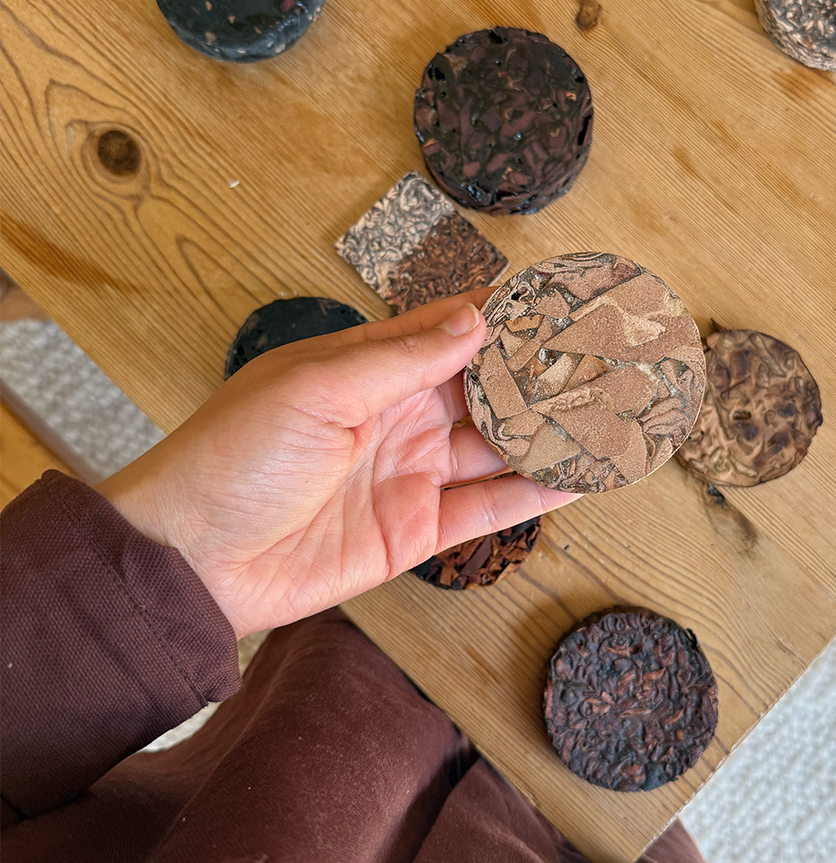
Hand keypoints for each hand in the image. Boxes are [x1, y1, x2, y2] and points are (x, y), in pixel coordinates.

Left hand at [98, 291, 577, 636]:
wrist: (194, 560)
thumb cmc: (232, 459)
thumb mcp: (314, 389)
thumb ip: (401, 358)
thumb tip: (475, 319)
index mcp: (365, 368)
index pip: (450, 330)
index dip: (506, 317)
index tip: (562, 302)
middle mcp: (395, 416)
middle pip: (485, 388)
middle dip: (542, 374)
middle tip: (608, 358)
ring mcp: (409, 473)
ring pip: (498, 446)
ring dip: (551, 432)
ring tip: (614, 412)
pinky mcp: (415, 531)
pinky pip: (487, 508)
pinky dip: (535, 493)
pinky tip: (579, 475)